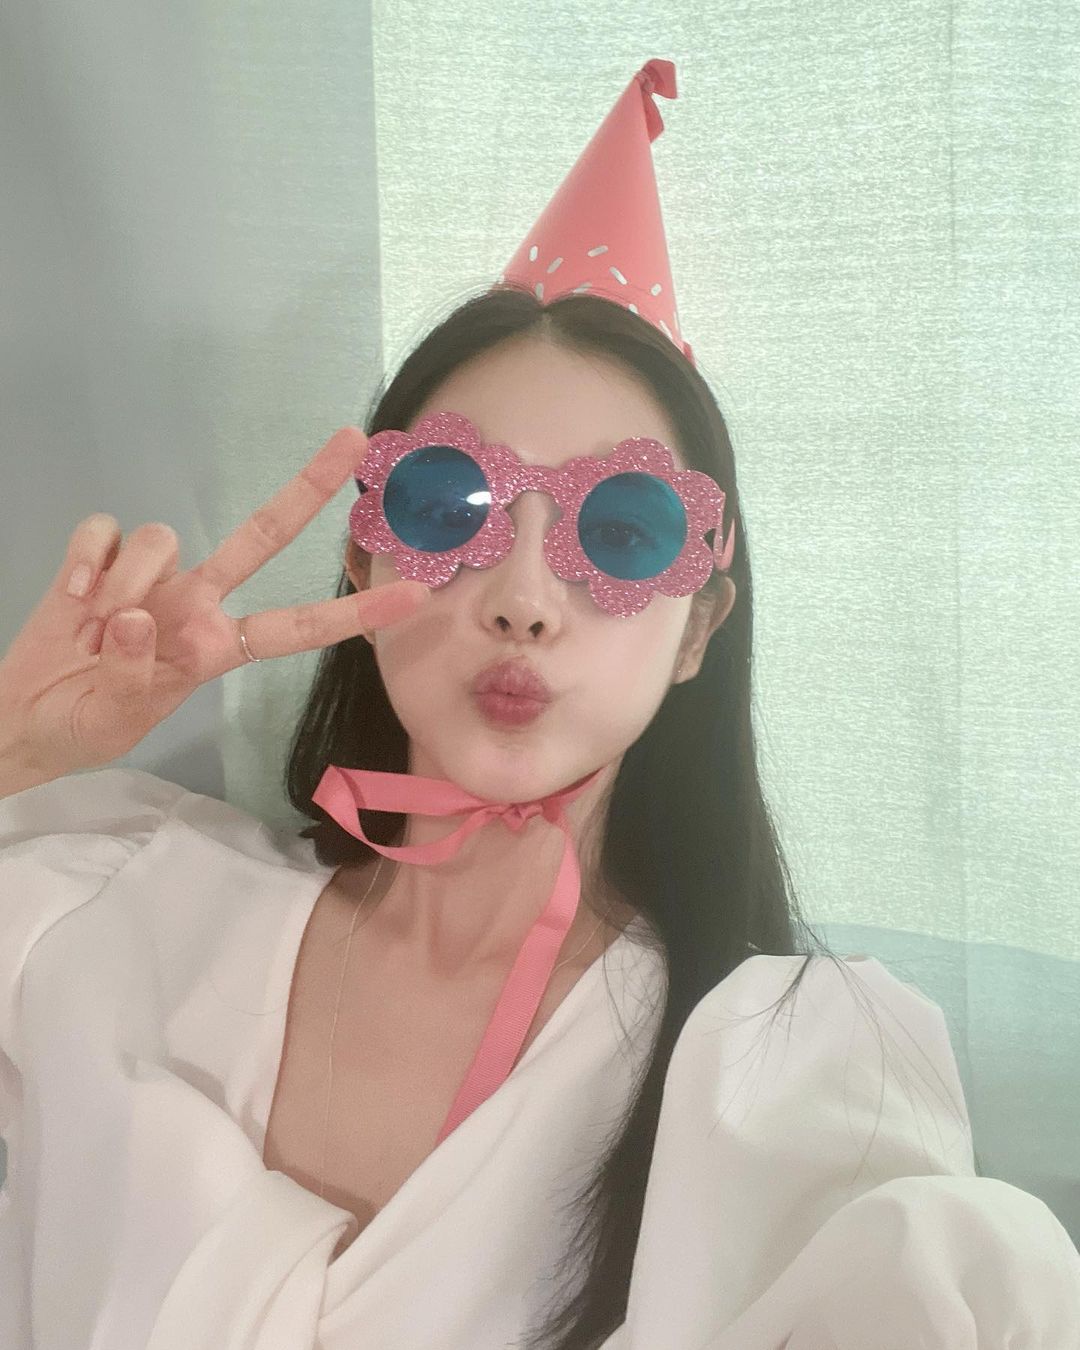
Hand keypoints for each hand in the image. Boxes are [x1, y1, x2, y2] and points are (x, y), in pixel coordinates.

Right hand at [0, 426, 428, 782]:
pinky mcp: (101, 559)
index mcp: (219, 647)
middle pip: (262, 534)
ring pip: (161, 538)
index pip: (299, 627)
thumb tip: (145, 619)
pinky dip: (84, 564)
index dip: (356, 612)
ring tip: (92, 637)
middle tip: (355, 439)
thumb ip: (137, 676)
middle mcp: (197, 601)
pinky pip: (104, 531)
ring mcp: (152, 576)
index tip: (415, 595)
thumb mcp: (119, 718)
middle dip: (308, 486)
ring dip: (123, 587)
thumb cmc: (88, 723)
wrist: (26, 717)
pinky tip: (69, 604)